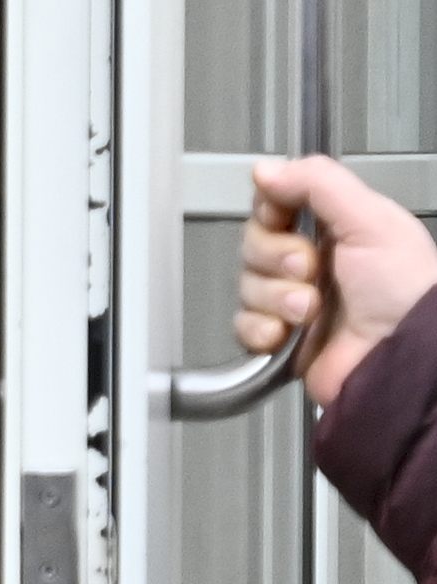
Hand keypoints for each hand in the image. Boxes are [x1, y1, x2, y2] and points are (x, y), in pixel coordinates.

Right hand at [240, 154, 436, 410]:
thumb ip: (318, 182)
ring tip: (312, 310)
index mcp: (332, 226)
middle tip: (311, 270)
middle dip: (277, 260)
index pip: (272, 207)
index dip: (270, 213)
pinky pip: (243, 326)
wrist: (399, 352)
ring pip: (247, 287)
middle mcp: (309, 260)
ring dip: (277, 299)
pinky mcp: (279, 338)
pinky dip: (261, 330)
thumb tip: (265, 168)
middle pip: (253, 246)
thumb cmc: (403, 287)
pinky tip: (289, 333)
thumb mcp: (369, 218)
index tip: (285, 219)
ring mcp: (292, 300)